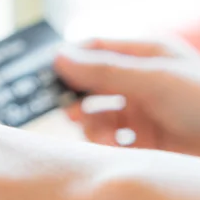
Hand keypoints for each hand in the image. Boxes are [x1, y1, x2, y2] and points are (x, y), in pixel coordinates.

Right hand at [54, 39, 199, 155]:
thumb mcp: (153, 80)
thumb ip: (104, 71)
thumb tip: (59, 57)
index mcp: (146, 56)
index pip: (96, 49)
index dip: (71, 59)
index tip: (46, 74)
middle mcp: (140, 83)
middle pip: (92, 86)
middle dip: (78, 99)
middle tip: (70, 112)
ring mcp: (141, 114)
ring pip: (97, 117)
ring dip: (91, 127)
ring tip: (100, 137)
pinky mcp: (143, 144)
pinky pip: (109, 143)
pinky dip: (103, 147)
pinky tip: (110, 151)